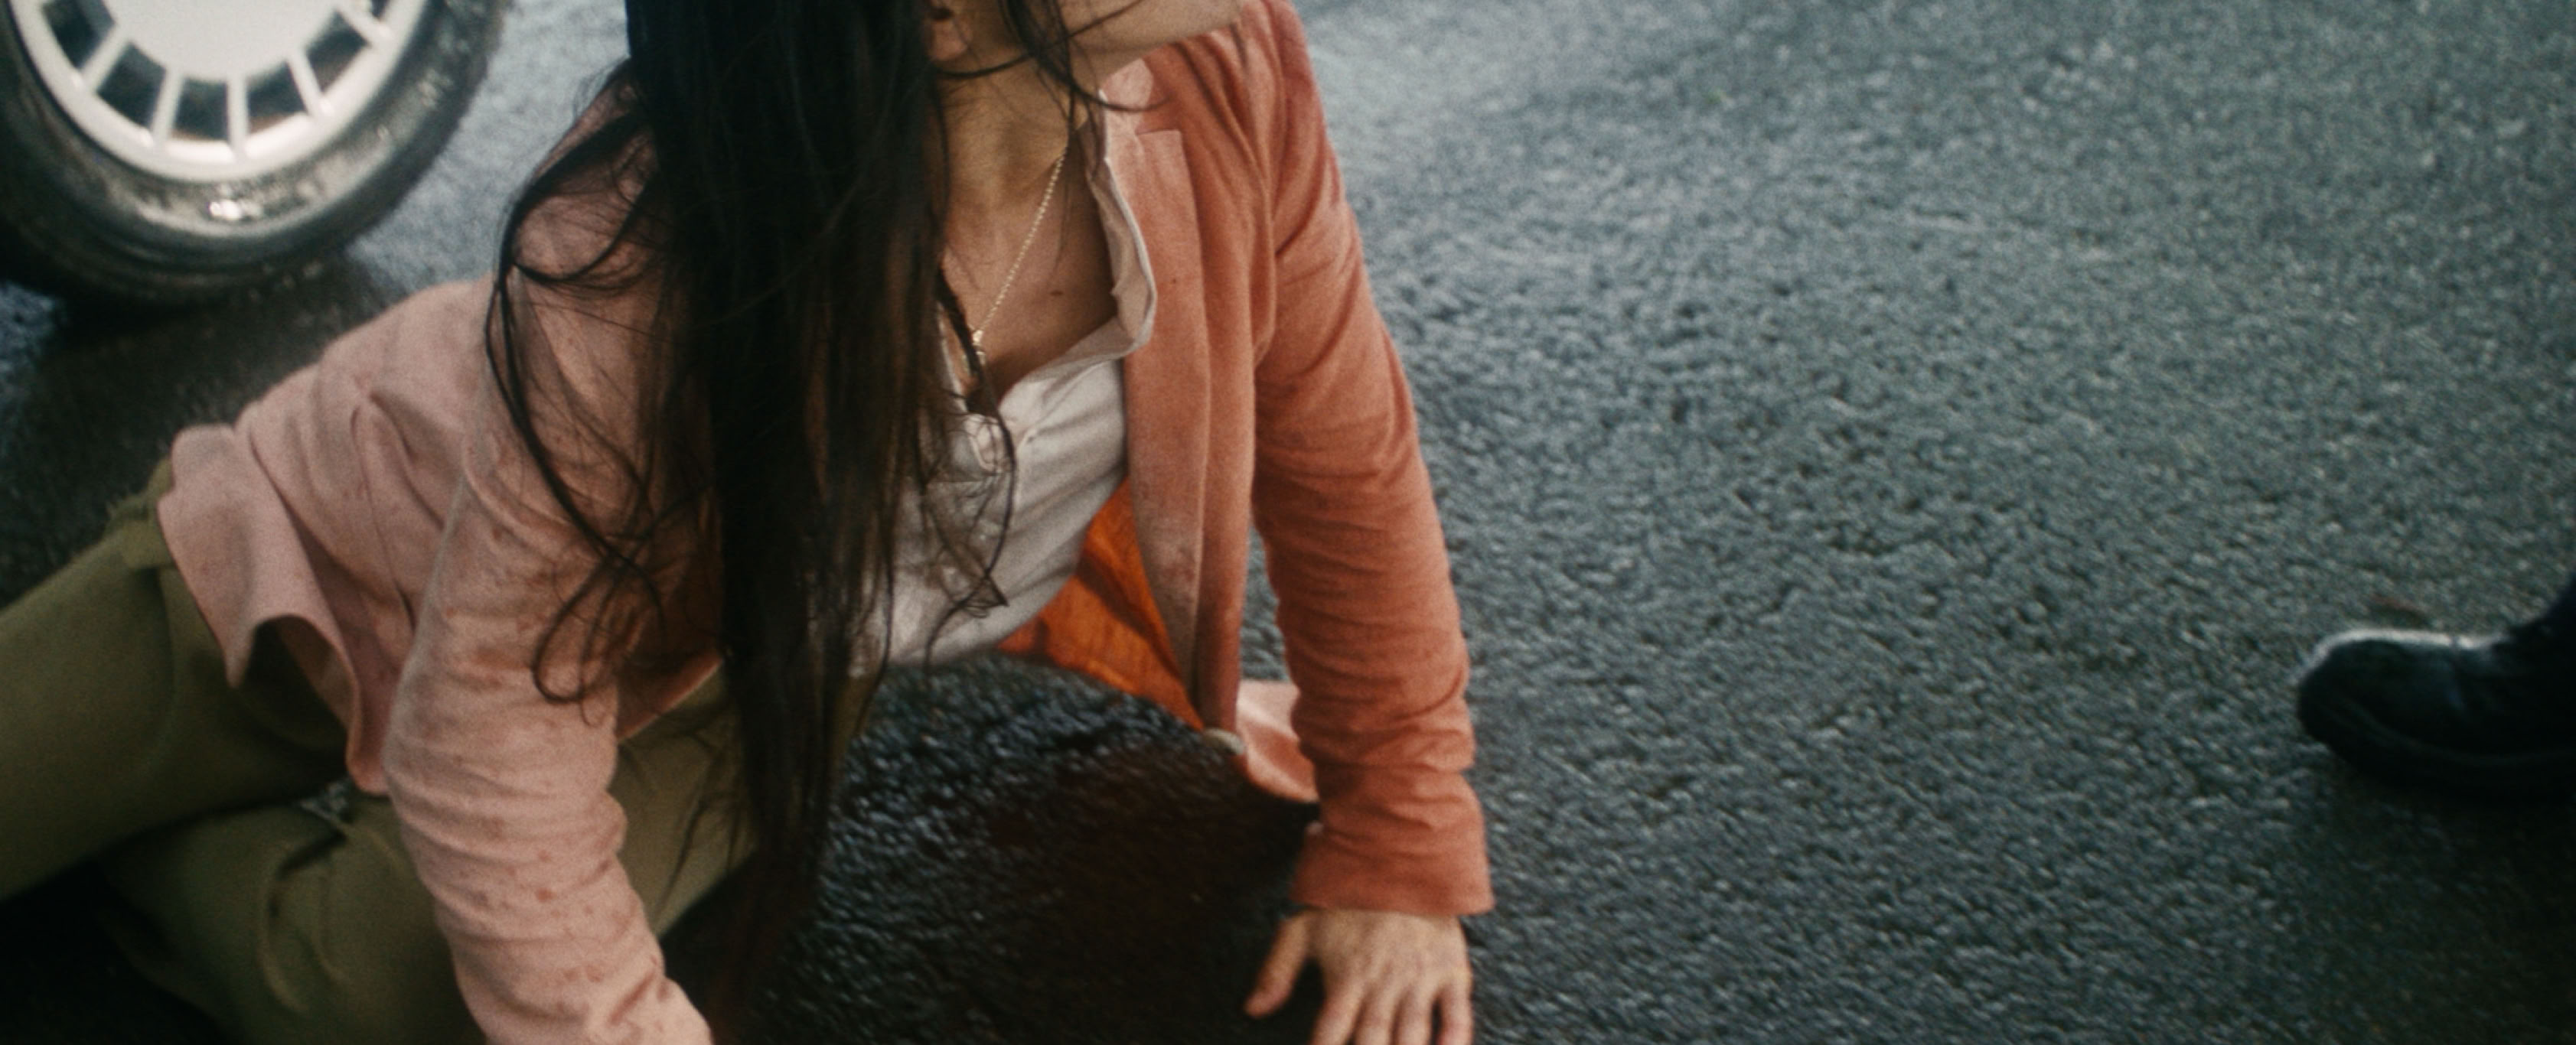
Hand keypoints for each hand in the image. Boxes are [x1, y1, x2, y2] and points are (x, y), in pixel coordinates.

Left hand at [1244, 907, 1472, 1044]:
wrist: (1401, 859)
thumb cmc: (1346, 899)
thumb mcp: (1301, 929)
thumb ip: (1276, 971)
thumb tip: (1251, 1010)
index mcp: (1346, 978)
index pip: (1329, 1034)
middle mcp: (1383, 985)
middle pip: (1372, 1044)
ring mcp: (1419, 980)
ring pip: (1413, 1037)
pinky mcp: (1451, 972)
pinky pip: (1457, 1016)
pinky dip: (1453, 1041)